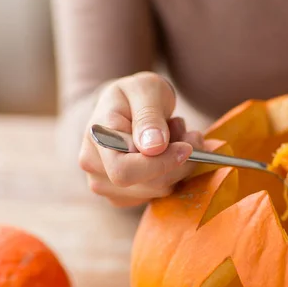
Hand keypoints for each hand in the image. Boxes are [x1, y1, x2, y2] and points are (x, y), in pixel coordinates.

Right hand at [79, 72, 203, 206]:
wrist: (126, 106)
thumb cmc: (135, 94)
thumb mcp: (146, 91)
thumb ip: (149, 117)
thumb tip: (154, 148)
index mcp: (96, 139)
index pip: (125, 171)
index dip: (161, 164)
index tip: (187, 147)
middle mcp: (94, 167)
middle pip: (148, 184)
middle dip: (180, 163)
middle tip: (194, 136)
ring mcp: (105, 184)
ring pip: (158, 190)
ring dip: (179, 166)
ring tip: (178, 136)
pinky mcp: (122, 195)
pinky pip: (158, 194)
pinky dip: (173, 174)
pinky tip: (169, 153)